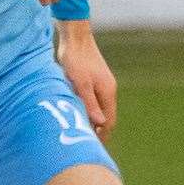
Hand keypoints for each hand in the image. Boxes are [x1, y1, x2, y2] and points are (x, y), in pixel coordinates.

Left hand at [55, 19, 116, 136]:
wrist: (74, 37)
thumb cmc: (75, 60)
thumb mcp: (80, 84)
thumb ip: (90, 104)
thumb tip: (101, 124)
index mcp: (107, 92)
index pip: (109, 121)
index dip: (102, 135)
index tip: (92, 147)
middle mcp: (107, 89)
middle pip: (105, 116)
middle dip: (97, 130)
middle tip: (84, 143)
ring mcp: (101, 84)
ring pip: (99, 108)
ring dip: (91, 120)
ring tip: (79, 132)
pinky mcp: (92, 80)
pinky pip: (92, 100)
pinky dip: (87, 110)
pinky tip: (75, 114)